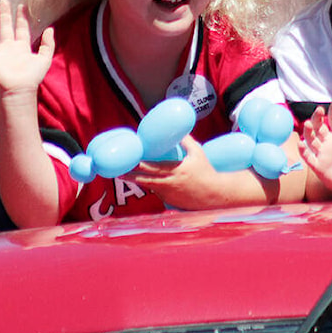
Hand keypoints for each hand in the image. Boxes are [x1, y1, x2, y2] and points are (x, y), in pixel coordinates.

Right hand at [0, 0, 54, 95]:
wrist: (19, 90)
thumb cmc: (32, 77)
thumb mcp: (44, 59)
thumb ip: (48, 44)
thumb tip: (50, 29)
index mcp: (22, 47)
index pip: (21, 28)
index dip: (22, 17)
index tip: (22, 5)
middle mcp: (9, 48)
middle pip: (5, 27)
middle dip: (5, 14)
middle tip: (4, 1)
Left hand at [132, 136, 281, 209]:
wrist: (215, 195)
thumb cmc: (207, 172)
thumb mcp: (198, 153)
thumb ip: (187, 141)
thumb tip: (178, 129)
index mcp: (174, 170)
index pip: (150, 168)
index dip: (136, 165)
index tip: (126, 161)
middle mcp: (168, 184)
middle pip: (143, 180)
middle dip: (129, 175)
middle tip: (116, 171)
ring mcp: (168, 195)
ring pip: (149, 187)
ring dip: (140, 181)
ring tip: (127, 175)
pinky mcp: (170, 203)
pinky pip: (158, 194)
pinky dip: (154, 188)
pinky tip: (151, 183)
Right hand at [300, 98, 331, 196]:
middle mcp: (327, 141)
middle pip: (320, 126)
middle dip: (318, 118)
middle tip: (320, 110)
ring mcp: (321, 151)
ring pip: (312, 139)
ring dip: (309, 131)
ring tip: (308, 123)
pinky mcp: (317, 164)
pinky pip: (308, 156)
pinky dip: (303, 151)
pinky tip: (301, 144)